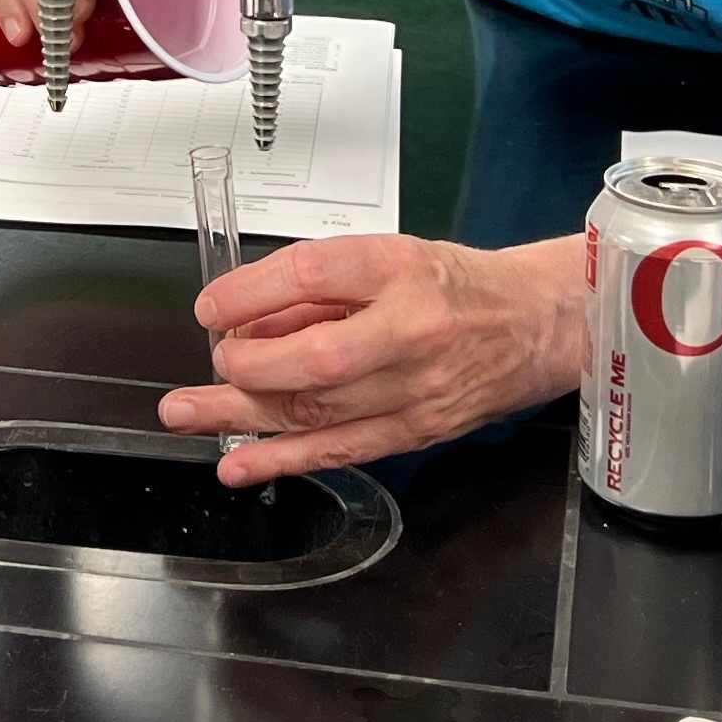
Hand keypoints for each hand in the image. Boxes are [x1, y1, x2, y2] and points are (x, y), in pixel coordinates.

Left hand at [156, 235, 580, 486]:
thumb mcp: (388, 257)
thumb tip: (246, 320)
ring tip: (185, 414)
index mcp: (400, 269)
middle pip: (317, 358)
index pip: (316, 274)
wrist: (537, 324)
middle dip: (249, 367)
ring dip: (244, 417)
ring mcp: (415, 390)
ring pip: (319, 411)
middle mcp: (411, 331)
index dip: (253, 293)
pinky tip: (238, 465)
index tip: (210, 307)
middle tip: (212, 365)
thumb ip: (319, 288)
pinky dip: (283, 460)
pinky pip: (341, 450)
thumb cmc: (453, 285)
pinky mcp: (415, 431)